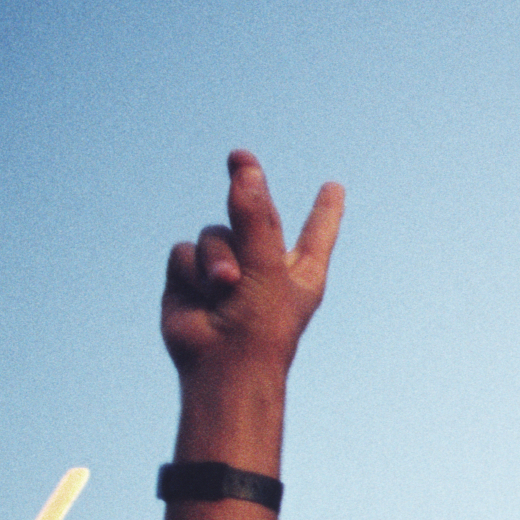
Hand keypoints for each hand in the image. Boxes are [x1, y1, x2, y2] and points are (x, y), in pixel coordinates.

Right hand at [161, 151, 342, 380]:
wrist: (222, 364)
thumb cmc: (260, 323)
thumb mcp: (268, 266)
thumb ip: (257, 217)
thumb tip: (247, 170)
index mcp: (300, 270)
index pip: (318, 232)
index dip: (326, 210)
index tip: (334, 187)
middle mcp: (264, 267)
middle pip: (253, 214)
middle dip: (245, 184)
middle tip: (239, 155)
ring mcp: (226, 270)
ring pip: (213, 233)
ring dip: (217, 256)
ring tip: (226, 287)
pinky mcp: (190, 278)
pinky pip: (184, 252)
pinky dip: (192, 270)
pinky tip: (202, 294)